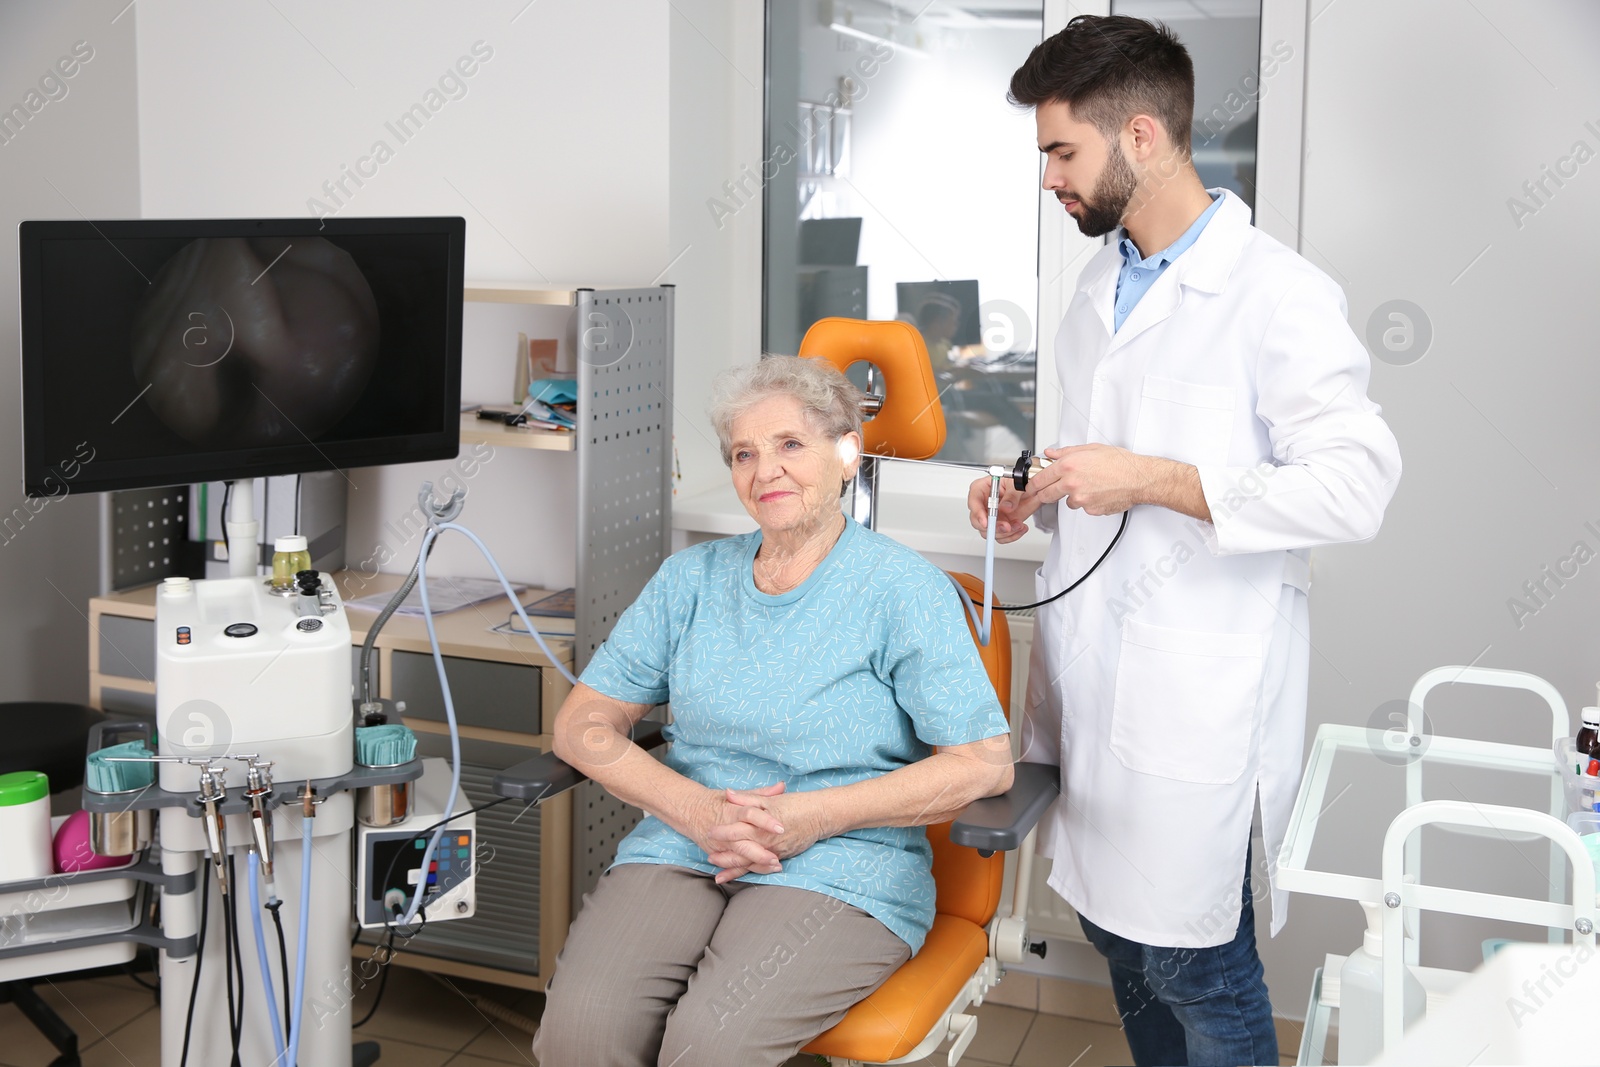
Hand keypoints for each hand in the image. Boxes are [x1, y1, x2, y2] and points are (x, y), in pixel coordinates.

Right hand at [685, 783, 786, 881]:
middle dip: (761, 853)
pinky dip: (746, 870)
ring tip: (775, 866)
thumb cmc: (717, 801)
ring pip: (739, 858)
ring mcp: (720, 844)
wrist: (690, 811)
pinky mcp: (717, 854)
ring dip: (757, 864)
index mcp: (733, 811)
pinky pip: (732, 865)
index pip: (750, 815)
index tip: (781, 828)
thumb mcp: (739, 794)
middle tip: (777, 858)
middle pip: (744, 844)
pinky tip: (761, 871)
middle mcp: (726, 829)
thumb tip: (781, 787)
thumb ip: (762, 793)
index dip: (766, 821)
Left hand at [706, 785, 826, 883]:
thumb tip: (728, 793)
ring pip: (750, 863)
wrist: (820, 815)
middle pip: (741, 850)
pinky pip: (762, 868)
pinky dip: (750, 872)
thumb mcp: (770, 800)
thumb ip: (747, 798)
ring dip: (734, 869)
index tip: (710, 832)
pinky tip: (742, 878)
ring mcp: (774, 850)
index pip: (738, 829)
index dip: (723, 831)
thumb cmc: (796, 804)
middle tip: (709, 858)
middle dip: (724, 856)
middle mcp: (766, 839)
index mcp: (761, 823)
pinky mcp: (781, 856)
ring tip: (719, 875)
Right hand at [966, 475, 1032, 543]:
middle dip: (992, 527)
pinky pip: (1001, 536)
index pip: (974, 501)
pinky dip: (1012, 536)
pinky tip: (1020, 528)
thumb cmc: (1018, 480)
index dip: (978, 513)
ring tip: (1018, 525)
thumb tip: (1006, 507)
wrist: (1031, 489)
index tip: (986, 522)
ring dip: (1005, 533)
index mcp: (981, 489)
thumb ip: (1012, 494)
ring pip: (989, 531)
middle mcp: (984, 504)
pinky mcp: (999, 525)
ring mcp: (991, 516)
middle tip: (1006, 527)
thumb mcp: (1016, 482)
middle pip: (977, 521)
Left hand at [1014, 444, 1153, 516]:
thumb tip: (1051, 453)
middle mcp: (1071, 483)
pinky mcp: (1090, 509)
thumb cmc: (1119, 462)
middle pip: (1046, 495)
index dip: (1033, 483)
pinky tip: (1098, 492)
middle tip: (1049, 490)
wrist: (1138, 478)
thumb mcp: (1090, 449)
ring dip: (1072, 496)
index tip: (1031, 485)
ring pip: (1067, 501)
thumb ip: (1066, 452)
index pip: (1040, 478)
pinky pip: (1083, 507)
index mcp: (1068, 466)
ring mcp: (1080, 499)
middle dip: (1044, 493)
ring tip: (1089, 485)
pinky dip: (1087, 501)